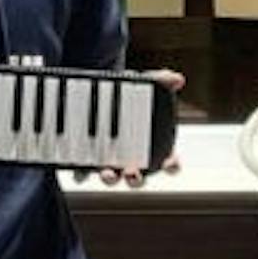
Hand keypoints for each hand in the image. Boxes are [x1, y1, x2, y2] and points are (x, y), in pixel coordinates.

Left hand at [89, 68, 184, 189]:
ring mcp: (110, 163)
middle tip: (132, 173)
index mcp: (152, 149)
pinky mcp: (89, 160)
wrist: (100, 95)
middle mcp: (133, 161)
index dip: (172, 165)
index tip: (170, 163)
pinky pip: (86, 172)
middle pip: (138, 177)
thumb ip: (161, 82)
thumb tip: (176, 79)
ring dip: (110, 178)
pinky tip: (81, 169)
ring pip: (113, 177)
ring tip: (107, 173)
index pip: (169, 163)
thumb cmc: (129, 98)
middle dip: (136, 178)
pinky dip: (83, 173)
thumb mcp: (144, 88)